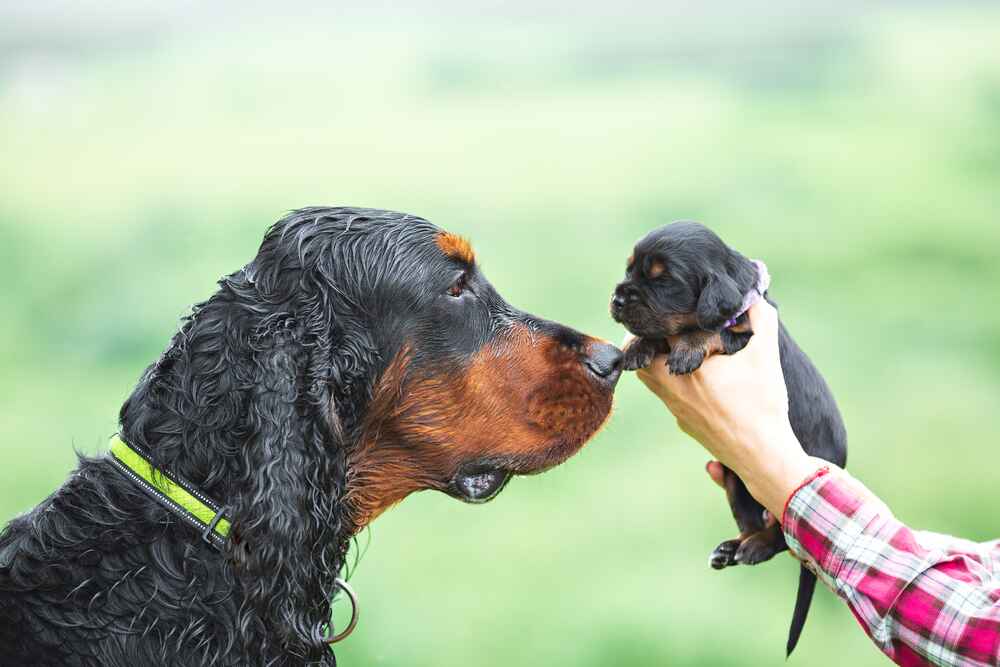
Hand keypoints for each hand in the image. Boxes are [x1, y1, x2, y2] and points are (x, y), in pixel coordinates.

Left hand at [629, 301, 824, 517]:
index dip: (670, 314)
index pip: (663, 330)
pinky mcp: (683, 423)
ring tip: (679, 347)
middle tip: (666, 325)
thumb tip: (751, 294)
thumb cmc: (764, 404)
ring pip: (650, 377)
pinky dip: (671, 381)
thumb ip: (760, 318)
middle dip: (650, 338)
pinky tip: (694, 375)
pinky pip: (666, 396)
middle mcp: (673, 388)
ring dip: (659, 360)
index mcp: (688, 368)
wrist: (763, 456)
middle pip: (641, 356)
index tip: (678, 305)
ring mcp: (675, 409)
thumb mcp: (765, 356)